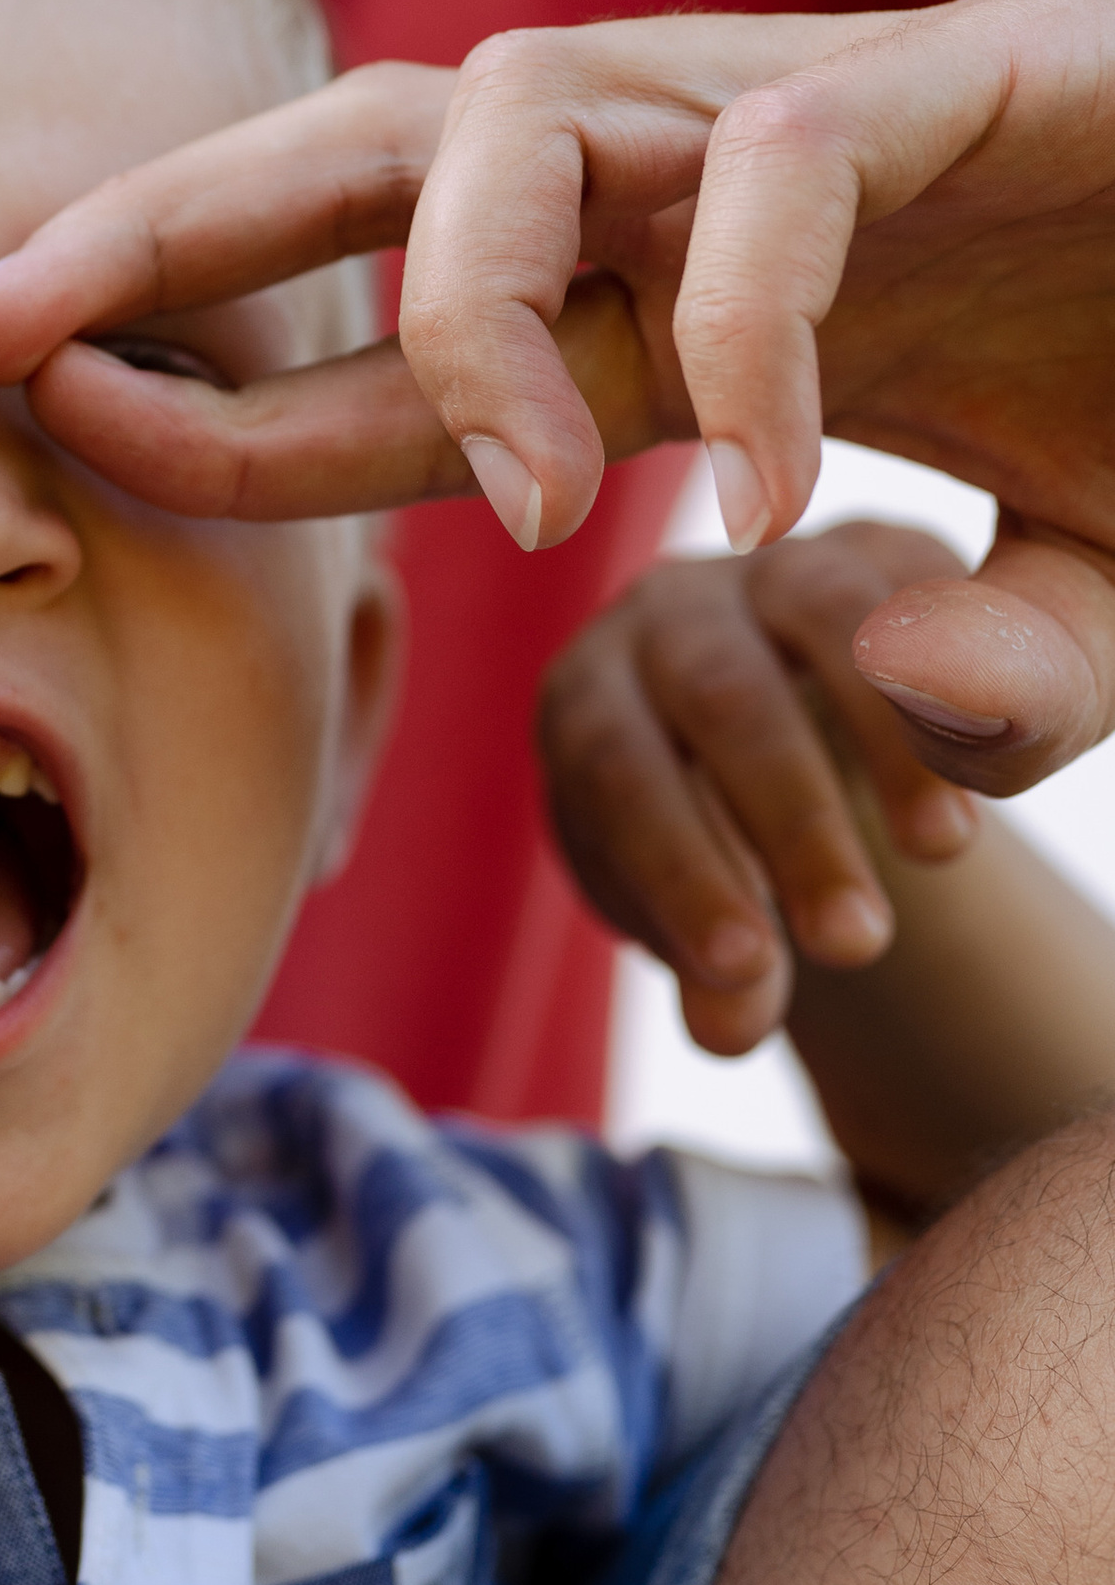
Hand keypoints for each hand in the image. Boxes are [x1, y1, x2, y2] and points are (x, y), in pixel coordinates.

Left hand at [0, 0, 1114, 786]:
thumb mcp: (1090, 595)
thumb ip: (988, 679)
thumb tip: (910, 697)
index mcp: (672, 305)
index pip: (383, 341)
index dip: (214, 392)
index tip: (53, 436)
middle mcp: (700, 191)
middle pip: (368, 150)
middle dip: (164, 218)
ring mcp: (823, 118)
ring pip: (527, 108)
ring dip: (459, 292)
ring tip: (518, 497)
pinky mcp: (972, 73)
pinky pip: (789, 162)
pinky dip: (753, 321)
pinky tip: (778, 490)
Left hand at [535, 523, 976, 1055]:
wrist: (782, 746)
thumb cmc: (714, 842)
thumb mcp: (704, 911)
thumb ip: (717, 966)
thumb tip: (726, 1031)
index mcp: (593, 696)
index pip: (617, 771)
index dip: (679, 869)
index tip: (746, 972)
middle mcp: (668, 613)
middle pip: (721, 696)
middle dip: (792, 823)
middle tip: (857, 944)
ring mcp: (775, 570)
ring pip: (823, 614)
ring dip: (890, 733)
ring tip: (945, 855)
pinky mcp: (880, 553)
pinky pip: (922, 581)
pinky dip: (958, 662)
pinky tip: (991, 760)